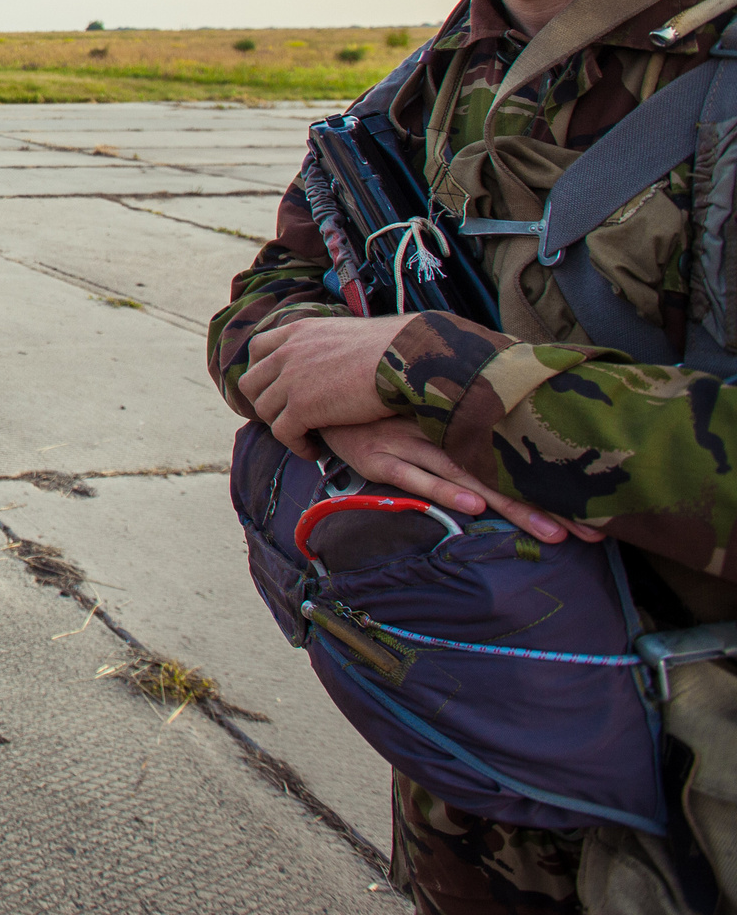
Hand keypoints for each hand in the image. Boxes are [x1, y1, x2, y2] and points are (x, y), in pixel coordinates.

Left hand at [239, 314, 403, 452]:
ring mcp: (291, 379)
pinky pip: (282, 432)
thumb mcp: (346, 332)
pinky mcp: (301, 407)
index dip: (260, 371)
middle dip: (262, 401)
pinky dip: (295, 445)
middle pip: (251, 382)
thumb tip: (334, 355)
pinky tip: (312, 451)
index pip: (258, 348)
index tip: (273, 388)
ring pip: (263, 409)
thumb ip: (326, 343)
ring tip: (301, 437)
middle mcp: (287, 352)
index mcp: (298, 331)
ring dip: (279, 426)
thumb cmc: (393, 348)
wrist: (405, 358)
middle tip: (282, 417)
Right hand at [321, 417, 599, 544]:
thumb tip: (496, 424)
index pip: (512, 450)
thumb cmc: (370, 399)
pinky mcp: (378, 456)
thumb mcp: (414, 403)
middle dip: (549, 502)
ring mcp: (410, 444)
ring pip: (470, 476)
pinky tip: (472, 505)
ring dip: (513, 504)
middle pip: (503, 470)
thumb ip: (451, 414)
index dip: (553, 480)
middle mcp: (439, 430)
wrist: (316, 382)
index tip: (598, 506)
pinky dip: (444, 489)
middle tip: (595, 531)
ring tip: (552, 532)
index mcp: (453, 417)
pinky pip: (415, 476)